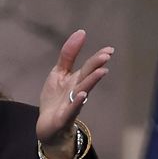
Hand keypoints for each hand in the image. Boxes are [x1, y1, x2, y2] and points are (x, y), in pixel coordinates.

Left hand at [37, 29, 112, 154]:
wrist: (48, 125)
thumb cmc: (56, 98)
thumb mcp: (59, 73)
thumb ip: (68, 55)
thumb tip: (81, 32)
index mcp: (76, 79)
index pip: (89, 66)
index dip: (98, 57)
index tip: (110, 50)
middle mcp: (77, 90)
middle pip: (87, 76)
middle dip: (96, 66)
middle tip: (106, 55)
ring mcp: (72, 104)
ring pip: (83, 91)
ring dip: (91, 81)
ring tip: (101, 71)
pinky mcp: (64, 117)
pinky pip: (72, 109)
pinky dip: (77, 102)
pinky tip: (82, 94)